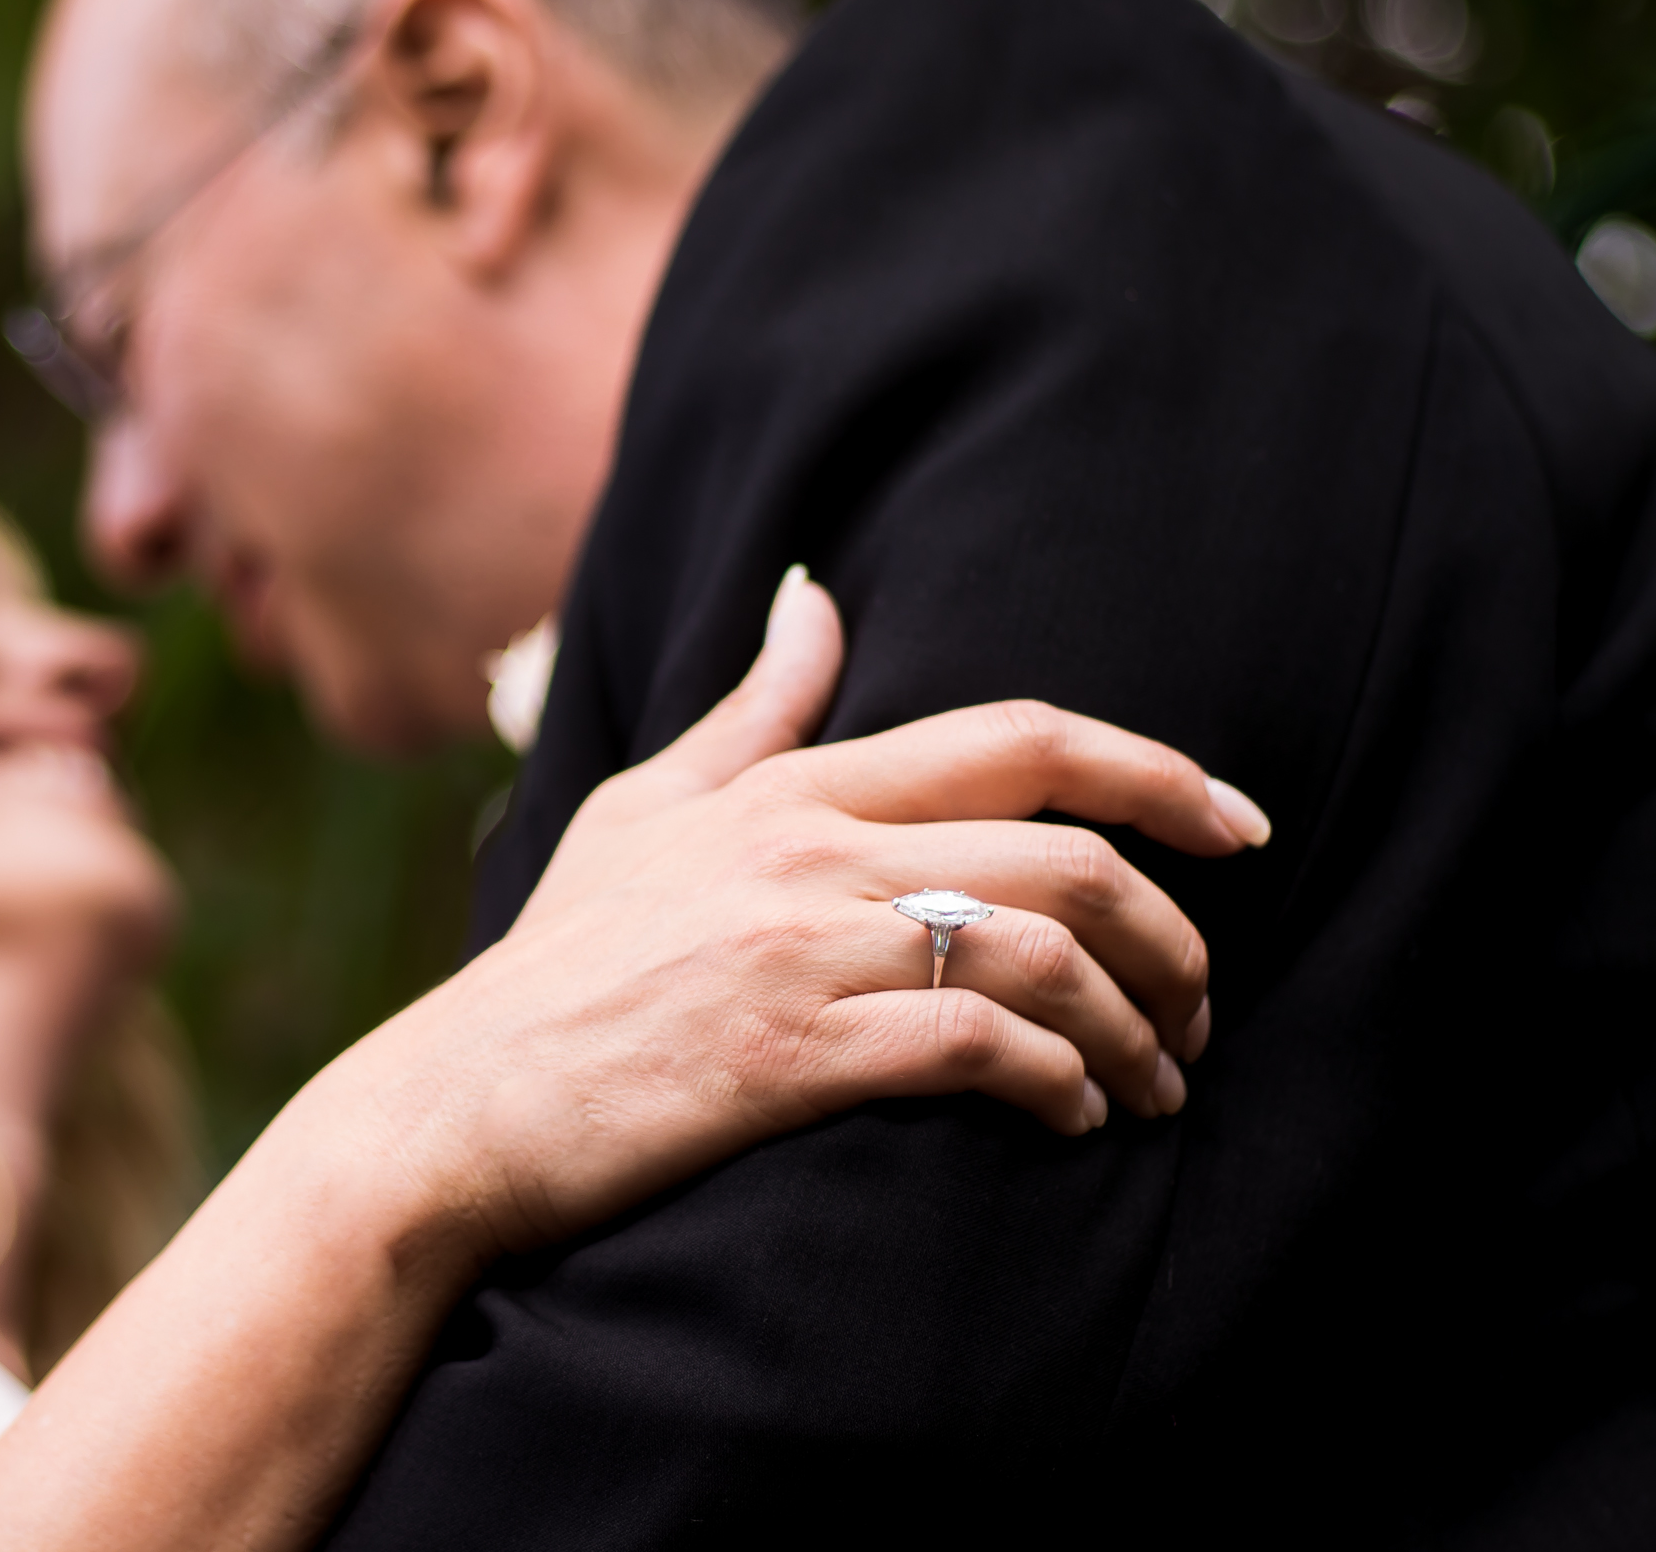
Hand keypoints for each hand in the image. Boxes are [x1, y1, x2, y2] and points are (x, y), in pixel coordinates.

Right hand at [345, 568, 1267, 1259]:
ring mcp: (801, 950)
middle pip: (1066, 856)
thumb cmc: (562, 963)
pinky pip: (976, 1047)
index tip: (1240, 827)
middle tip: (1201, 1005)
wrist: (462, 1102)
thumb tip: (817, 587)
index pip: (1021, 738)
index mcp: (793, 788)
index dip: (1158, 773)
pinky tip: (1073, 1115)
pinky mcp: (790, 1052)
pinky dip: (1057, 1081)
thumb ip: (754, 710)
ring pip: (1041, 957)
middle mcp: (811, 852)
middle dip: (1175, 935)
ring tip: (1156, 1082)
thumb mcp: (645, 809)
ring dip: (1134, 1027)